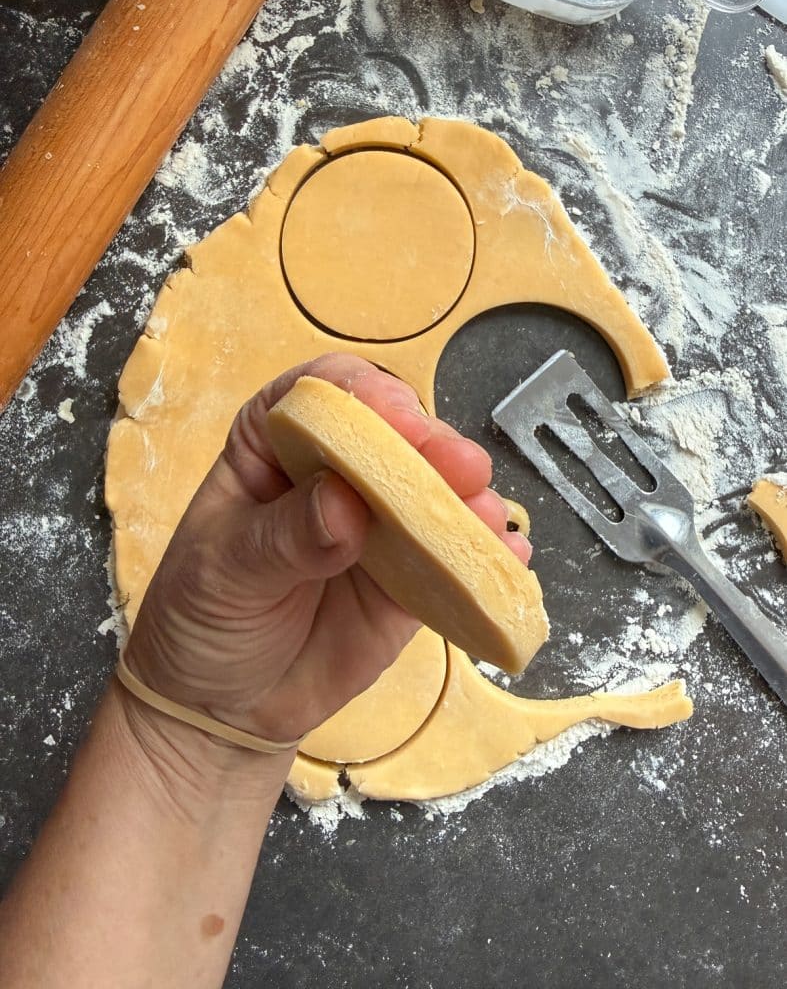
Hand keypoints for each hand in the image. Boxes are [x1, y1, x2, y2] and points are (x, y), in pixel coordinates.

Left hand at [124, 353, 531, 746]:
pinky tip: (508, 557)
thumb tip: (346, 505)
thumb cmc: (203, 622)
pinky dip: (486, 557)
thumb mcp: (223, 573)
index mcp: (274, 449)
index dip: (357, 395)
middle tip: (458, 467)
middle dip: (427, 444)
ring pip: (432, 495)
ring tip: (486, 513)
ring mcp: (379, 527)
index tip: (391, 416)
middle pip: (390, 438)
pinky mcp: (411, 582)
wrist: (223, 711)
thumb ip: (282, 538)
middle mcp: (335, 475)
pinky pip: (453, 562)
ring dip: (466, 497)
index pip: (317, 397)